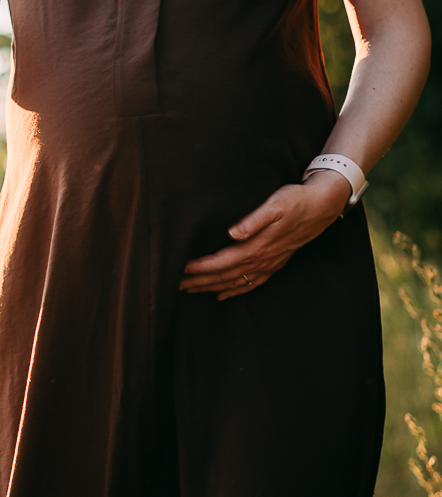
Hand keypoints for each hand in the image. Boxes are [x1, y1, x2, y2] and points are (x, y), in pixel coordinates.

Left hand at [179, 174, 353, 299]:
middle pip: (223, 276)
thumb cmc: (295, 200)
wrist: (323, 206)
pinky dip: (235, 290)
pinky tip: (222, 295)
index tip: (179, 269)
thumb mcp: (275, 205)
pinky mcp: (275, 263)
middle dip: (198, 282)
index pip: (221, 262)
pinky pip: (252, 283)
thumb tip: (233, 232)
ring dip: (211, 287)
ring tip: (189, 290)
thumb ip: (253, 220)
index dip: (199, 268)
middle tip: (174, 285)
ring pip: (235, 282)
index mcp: (257, 247)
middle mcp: (262, 259)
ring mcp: (269, 263)